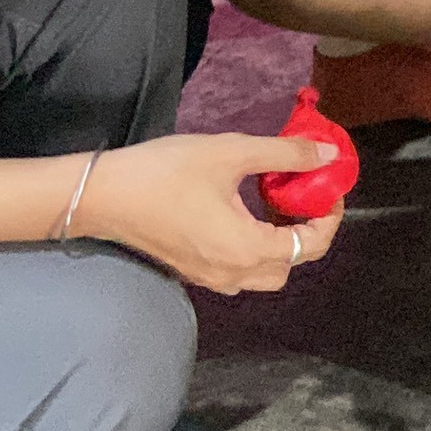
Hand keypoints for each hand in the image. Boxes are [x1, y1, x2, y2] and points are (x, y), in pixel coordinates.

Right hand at [75, 134, 342, 293]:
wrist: (101, 195)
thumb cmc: (166, 172)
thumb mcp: (232, 153)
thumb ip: (285, 155)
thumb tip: (329, 157)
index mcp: (248, 250)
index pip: (311, 246)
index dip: (329, 217)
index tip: (326, 187)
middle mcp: (233, 274)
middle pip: (291, 264)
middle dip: (306, 232)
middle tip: (302, 195)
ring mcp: (210, 277)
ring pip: (265, 272)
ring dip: (279, 242)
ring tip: (273, 202)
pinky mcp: (192, 271)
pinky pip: (238, 269)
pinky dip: (253, 247)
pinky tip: (243, 212)